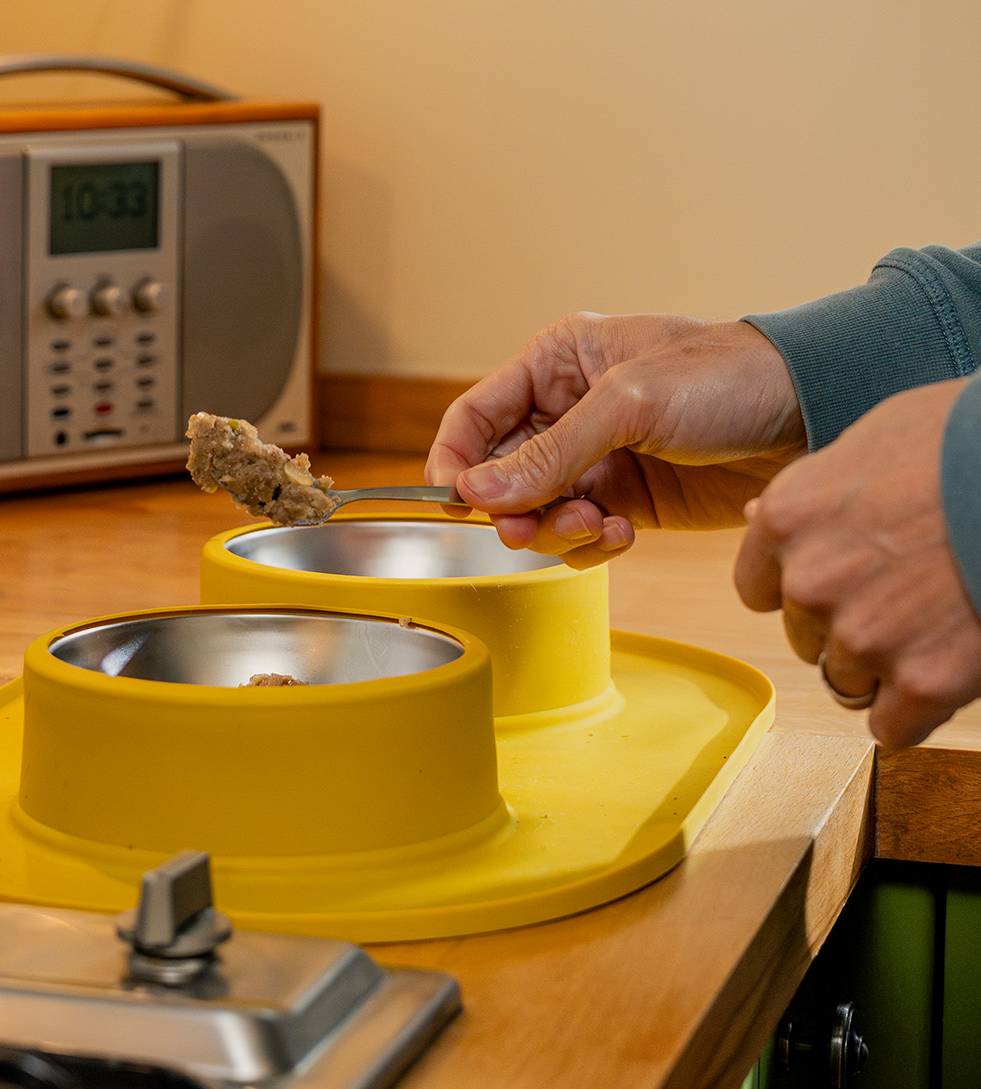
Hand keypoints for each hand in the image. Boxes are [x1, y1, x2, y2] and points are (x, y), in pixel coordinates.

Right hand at [427, 314, 806, 567]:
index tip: (459, 504)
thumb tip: (476, 493)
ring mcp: (597, 458)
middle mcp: (567, 410)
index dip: (456, 462)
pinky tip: (621, 534)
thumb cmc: (730, 377)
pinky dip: (589, 544)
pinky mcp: (627, 500)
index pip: (475, 417)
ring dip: (556, 530)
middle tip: (530, 530)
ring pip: (536, 512)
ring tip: (598, 526)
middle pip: (500, 475)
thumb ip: (550, 452)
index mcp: (557, 362)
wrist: (814, 413)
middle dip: (514, 508)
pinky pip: (579, 534)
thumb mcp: (630, 403)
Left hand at [735, 379, 980, 746]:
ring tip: (936, 624)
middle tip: (909, 597)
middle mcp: (809, 582)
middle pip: (806, 637)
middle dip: (849, 625)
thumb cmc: (964, 442)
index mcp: (787, 519)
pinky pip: (891, 727)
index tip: (844, 583)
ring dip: (885, 667)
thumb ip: (815, 494)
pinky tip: (945, 678)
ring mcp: (864, 634)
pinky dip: (915, 713)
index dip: (805, 592)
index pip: (760, 591)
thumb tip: (756, 513)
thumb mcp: (870, 444)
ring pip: (846, 682)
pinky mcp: (925, 680)